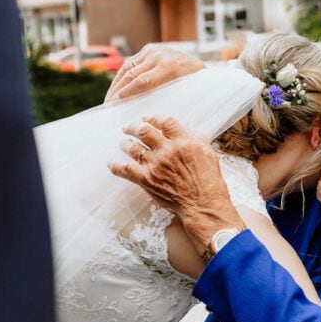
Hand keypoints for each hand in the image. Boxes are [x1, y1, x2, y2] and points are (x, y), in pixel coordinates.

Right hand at [106, 45, 205, 101]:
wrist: (201, 66)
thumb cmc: (194, 86)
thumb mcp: (184, 93)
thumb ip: (167, 100)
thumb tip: (146, 116)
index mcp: (171, 67)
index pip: (143, 81)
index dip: (127, 93)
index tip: (115, 105)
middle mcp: (160, 55)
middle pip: (132, 74)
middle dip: (117, 91)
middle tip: (107, 106)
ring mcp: (154, 50)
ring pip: (128, 68)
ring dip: (116, 84)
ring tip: (108, 100)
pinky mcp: (149, 49)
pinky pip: (131, 63)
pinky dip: (121, 76)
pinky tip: (115, 89)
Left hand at [108, 115, 243, 252]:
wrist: (203, 204)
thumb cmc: (208, 179)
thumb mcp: (207, 152)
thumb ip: (195, 136)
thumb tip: (185, 125)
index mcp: (184, 141)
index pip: (164, 121)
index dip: (154, 117)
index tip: (149, 118)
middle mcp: (168, 151)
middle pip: (144, 130)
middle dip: (133, 126)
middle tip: (129, 127)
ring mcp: (155, 165)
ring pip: (132, 147)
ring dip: (125, 143)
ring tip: (124, 142)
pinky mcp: (146, 180)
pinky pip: (125, 170)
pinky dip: (116, 166)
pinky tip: (112, 163)